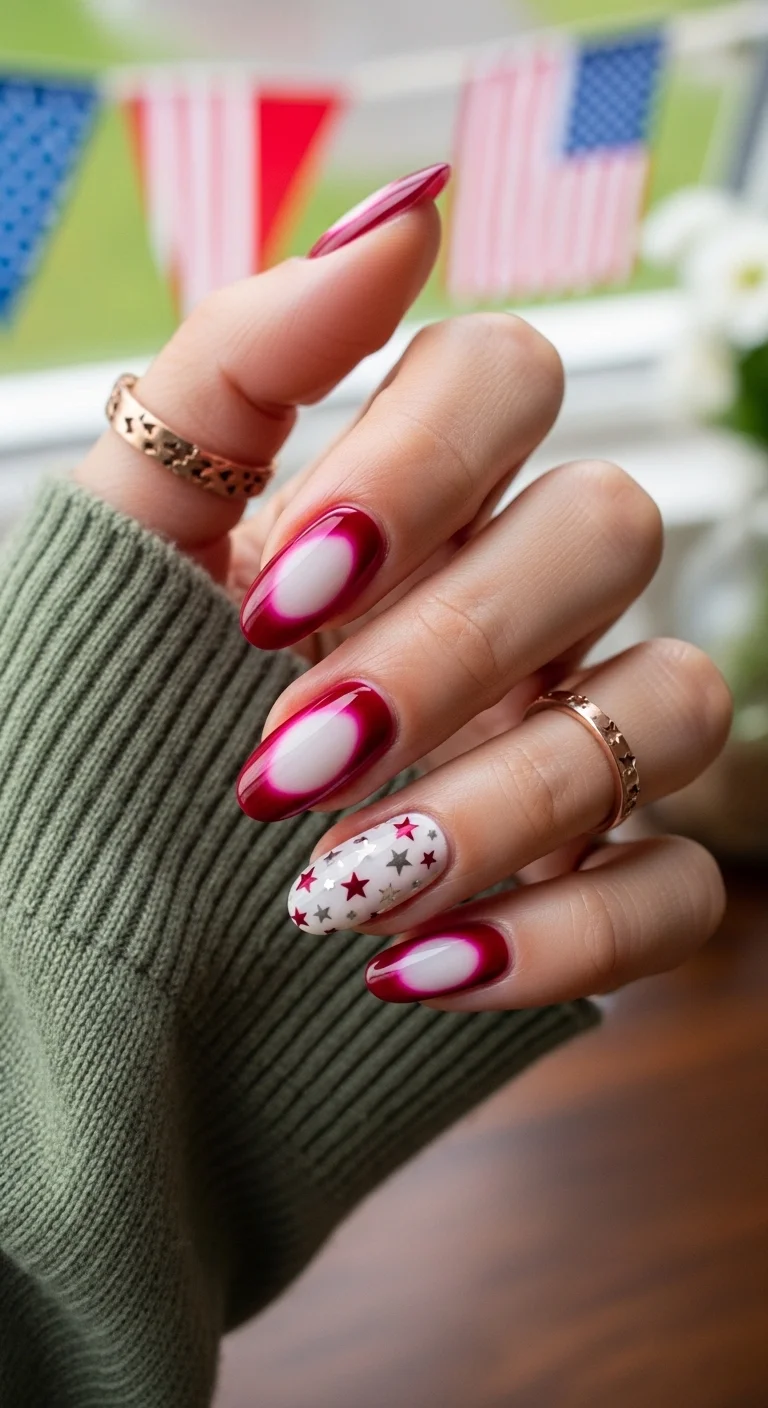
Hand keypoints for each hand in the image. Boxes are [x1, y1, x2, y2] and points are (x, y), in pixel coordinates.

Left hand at [77, 168, 730, 1009]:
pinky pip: (677, 890)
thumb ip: (239, 366)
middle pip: (611, 526)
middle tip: (290, 757)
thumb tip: (402, 217)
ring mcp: (565, 742)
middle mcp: (510, 601)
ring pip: (676, 703)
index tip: (277, 588)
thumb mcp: (124, 541)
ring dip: (510, 800)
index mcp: (404, 501)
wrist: (76, 942)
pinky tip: (413, 972)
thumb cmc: (94, 724)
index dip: (419, 464)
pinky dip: (561, 938)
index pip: (509, 376)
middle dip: (454, 646)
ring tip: (336, 893)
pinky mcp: (587, 891)